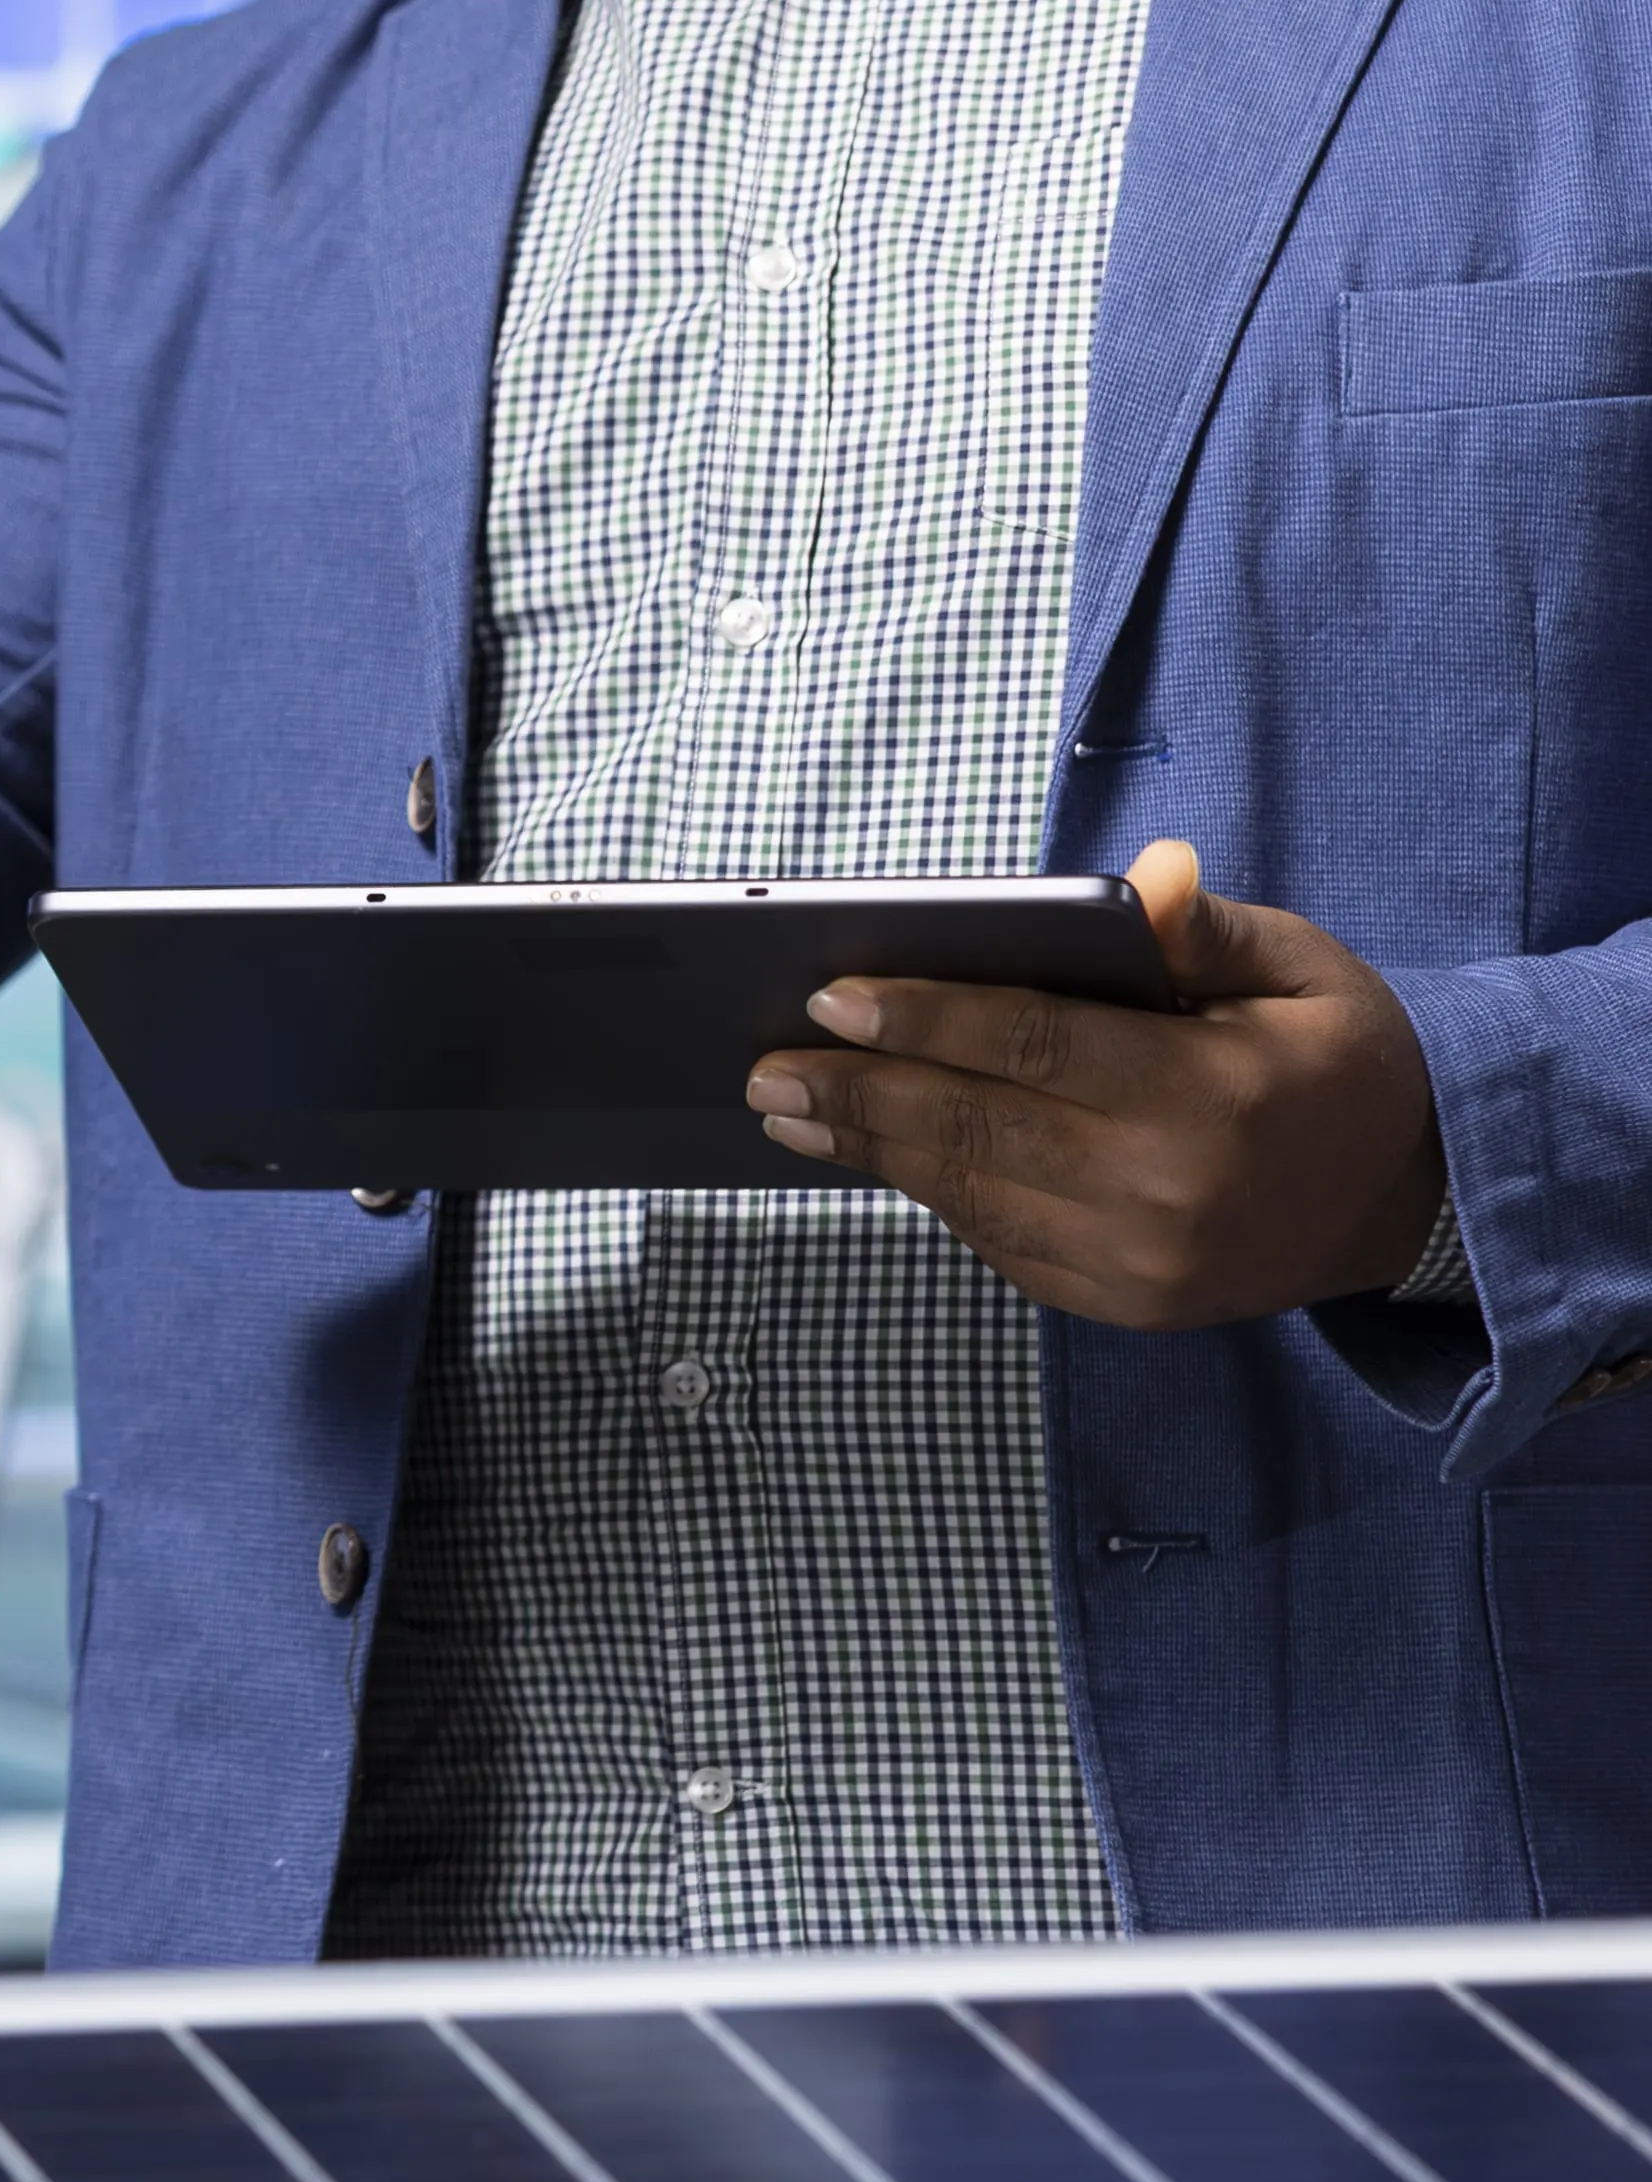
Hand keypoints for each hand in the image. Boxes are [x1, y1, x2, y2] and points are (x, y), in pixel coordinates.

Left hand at [742, 840, 1447, 1328]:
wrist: (1416, 1198)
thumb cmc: (1343, 1056)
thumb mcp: (1303, 969)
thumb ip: (1207, 930)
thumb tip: (1144, 877)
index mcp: (1212, 1093)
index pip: (1033, 1046)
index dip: (922, 1019)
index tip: (827, 996)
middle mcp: (1169, 1190)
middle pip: (978, 1128)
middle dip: (859, 1093)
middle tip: (765, 1065)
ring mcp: (1142, 1262)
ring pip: (973, 1194)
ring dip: (871, 1149)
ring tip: (788, 1108)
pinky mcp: (1124, 1304)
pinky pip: (1000, 1241)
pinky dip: (932, 1192)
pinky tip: (875, 1151)